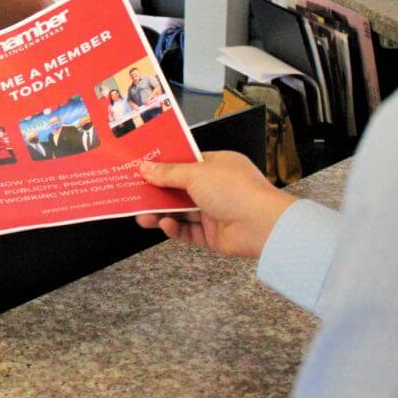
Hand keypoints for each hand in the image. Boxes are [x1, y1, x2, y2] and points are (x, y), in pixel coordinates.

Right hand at [134, 150, 296, 257]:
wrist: (263, 226)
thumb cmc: (236, 191)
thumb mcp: (196, 174)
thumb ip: (168, 173)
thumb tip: (146, 168)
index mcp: (218, 165)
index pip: (186, 163)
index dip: (163, 165)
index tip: (142, 167)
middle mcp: (216, 187)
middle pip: (180, 189)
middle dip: (157, 193)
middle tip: (135, 195)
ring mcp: (215, 211)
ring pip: (181, 212)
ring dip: (161, 213)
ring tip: (142, 216)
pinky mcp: (213, 234)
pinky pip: (188, 232)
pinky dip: (175, 229)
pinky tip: (165, 225)